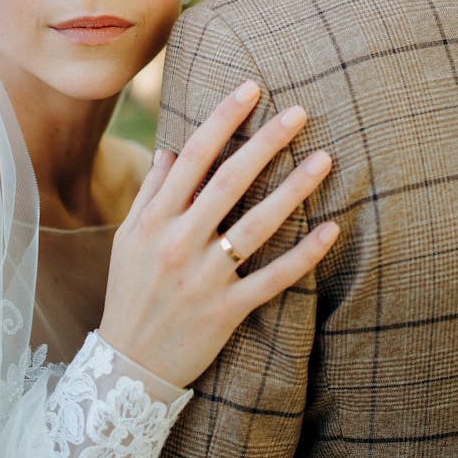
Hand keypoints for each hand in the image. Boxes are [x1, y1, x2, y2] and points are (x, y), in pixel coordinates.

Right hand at [98, 80, 337, 386]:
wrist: (127, 369)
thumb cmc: (129, 294)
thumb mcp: (127, 239)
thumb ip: (151, 193)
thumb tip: (171, 147)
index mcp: (153, 221)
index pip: (191, 158)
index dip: (221, 120)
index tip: (250, 89)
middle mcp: (177, 244)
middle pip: (228, 182)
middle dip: (264, 143)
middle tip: (299, 112)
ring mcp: (203, 279)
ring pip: (255, 226)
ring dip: (292, 190)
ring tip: (324, 159)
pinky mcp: (226, 312)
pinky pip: (272, 279)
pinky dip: (303, 255)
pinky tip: (331, 230)